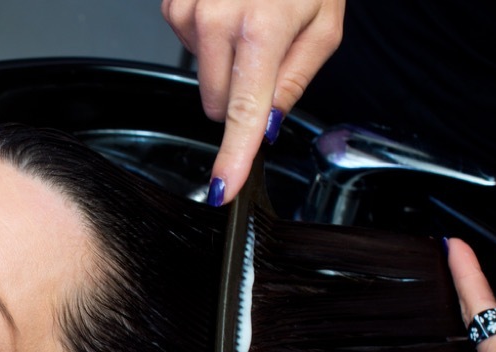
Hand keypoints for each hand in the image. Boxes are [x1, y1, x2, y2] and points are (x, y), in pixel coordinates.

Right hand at [161, 0, 344, 204]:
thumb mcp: (323, 25)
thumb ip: (294, 81)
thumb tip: (268, 123)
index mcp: (261, 29)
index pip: (242, 113)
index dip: (233, 156)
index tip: (223, 188)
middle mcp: (215, 20)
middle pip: (216, 104)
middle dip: (240, 95)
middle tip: (266, 54)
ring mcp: (187, 11)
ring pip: (201, 77)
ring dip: (225, 63)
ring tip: (249, 20)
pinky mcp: (172, 5)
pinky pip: (189, 48)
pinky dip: (209, 39)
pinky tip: (228, 12)